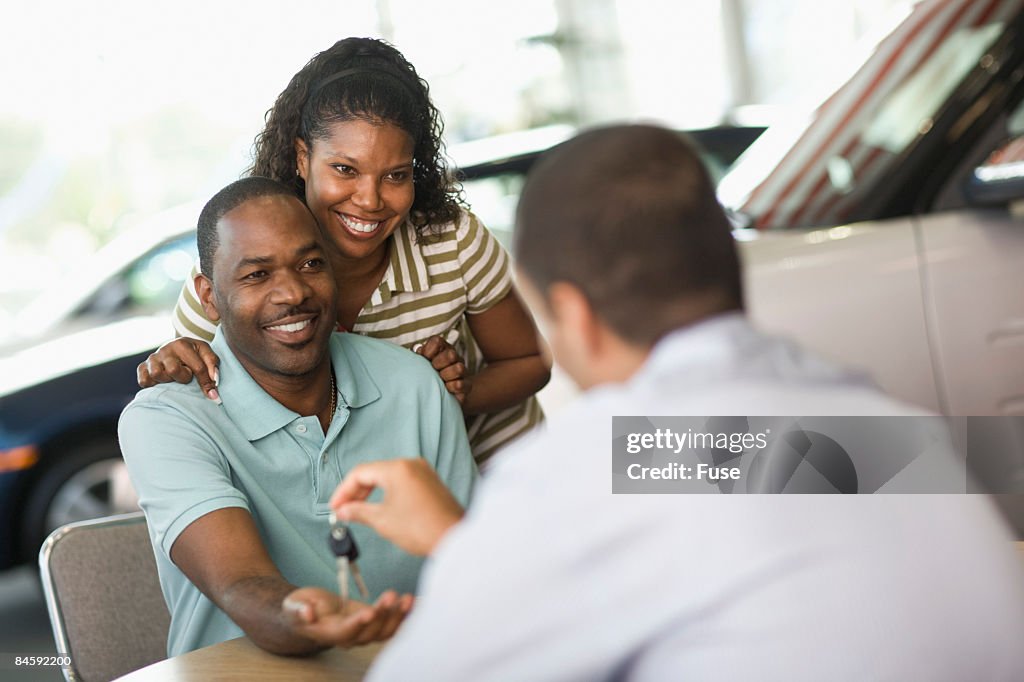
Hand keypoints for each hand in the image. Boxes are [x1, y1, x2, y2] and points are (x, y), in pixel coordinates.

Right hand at [138, 338, 220, 400]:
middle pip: (173, 370)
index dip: (206, 382)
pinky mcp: (142, 368)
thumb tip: (213, 385)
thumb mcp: (206, 353)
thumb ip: (213, 365)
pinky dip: (153, 384)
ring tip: (174, 377)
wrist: (176, 348)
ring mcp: (152, 359)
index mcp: (182, 344)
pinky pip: (144, 381)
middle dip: (183, 377)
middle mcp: (164, 349)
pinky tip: (162, 381)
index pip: (197, 367)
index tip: (212, 393)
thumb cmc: (193, 353)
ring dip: (168, 380)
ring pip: (157, 374)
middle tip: (186, 375)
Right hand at [282, 587, 412, 647]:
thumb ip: (299, 610)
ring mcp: (364, 631)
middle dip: (383, 615)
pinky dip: (405, 615)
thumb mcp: (295, 605)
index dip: (359, 624)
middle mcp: (350, 636)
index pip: (347, 632)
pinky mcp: (374, 623)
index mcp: (330, 633)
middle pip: (370, 632)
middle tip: (391, 595)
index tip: (370, 611)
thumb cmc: (301, 608)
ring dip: (398, 616)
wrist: (311, 611)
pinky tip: (415, 603)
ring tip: (406, 598)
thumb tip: (307, 613)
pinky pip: (393, 624)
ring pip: (385, 631)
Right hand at [330, 459, 464, 556]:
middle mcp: (411, 464)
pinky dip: (387, 493)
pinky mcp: (430, 482)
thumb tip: (342, 511)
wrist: (454, 538)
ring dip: (371, 493)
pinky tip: (379, 508)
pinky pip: (402, 482)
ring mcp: (423, 472)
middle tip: (343, 510)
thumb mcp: (382, 520)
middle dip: (356, 492)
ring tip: (358, 511)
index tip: (335, 507)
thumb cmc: (422, 528)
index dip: (343, 490)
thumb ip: (358, 512)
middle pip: (374, 472)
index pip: (361, 473)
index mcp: (398, 468)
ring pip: (388, 477)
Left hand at [415, 335, 471, 404]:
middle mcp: (454, 357)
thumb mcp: (421, 363)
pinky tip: (446, 389)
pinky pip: (461, 384)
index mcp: (441, 348)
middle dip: (439, 363)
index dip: (428, 351)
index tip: (425, 358)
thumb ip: (420, 356)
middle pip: (450, 354)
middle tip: (434, 369)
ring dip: (446, 375)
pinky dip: (451, 387)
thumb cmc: (429, 375)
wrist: (443, 393)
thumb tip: (420, 351)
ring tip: (441, 380)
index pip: (437, 341)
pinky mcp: (467, 385)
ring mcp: (462, 370)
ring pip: (459, 368)